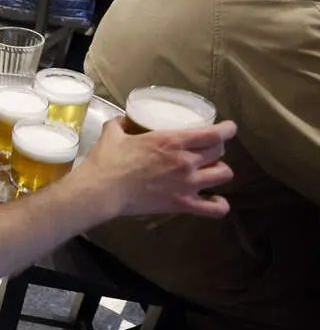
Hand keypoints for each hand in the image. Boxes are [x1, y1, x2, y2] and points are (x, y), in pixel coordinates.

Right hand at [71, 117, 236, 219]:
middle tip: (208, 148)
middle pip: (219, 151)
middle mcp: (186, 161)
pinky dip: (219, 204)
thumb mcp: (112, 133)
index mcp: (172, 141)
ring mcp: (188, 184)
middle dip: (217, 148)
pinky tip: (215, 200)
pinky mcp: (183, 204)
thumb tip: (124, 120)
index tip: (228, 128)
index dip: (227, 129)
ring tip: (211, 171)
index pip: (213, 133)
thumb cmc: (107, 160)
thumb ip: (121, 124)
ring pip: (224, 175)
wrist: (101, 191)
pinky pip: (214, 208)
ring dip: (220, 171)